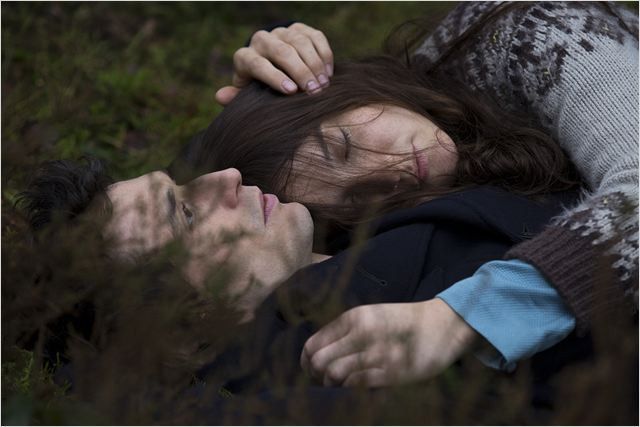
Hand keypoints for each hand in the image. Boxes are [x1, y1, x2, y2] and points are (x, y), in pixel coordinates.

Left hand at [215, 23, 333, 104]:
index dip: (274, 77)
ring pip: (300, 42)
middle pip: (282, 51)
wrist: (270, 67)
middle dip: (300, 71)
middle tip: (314, 91)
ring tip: (323, 85)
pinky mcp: (300, 28)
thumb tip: (220, 96)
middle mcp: (261, 40)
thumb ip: (236, 97)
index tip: (292, 91)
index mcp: (244, 57)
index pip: (257, 64)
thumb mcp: (247, 95)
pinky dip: (324, 55)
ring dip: (315, 64)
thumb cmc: (258, 89)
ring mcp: (281, 32)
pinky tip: (328, 73)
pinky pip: (315, 36)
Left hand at [300, 299, 478, 386]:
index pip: (313, 344)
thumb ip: (346, 332)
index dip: (306, 363)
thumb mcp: (371, 317)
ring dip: (332, 385)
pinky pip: (357, 384)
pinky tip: (356, 390)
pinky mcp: (391, 371)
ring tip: (339, 387)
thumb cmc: (403, 323)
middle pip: (319, 361)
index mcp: (354, 318)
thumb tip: (318, 355)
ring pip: (334, 374)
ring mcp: (376, 352)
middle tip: (323, 383)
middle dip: (315, 377)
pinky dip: (351, 390)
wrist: (442, 325)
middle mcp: (362, 333)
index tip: (311, 372)